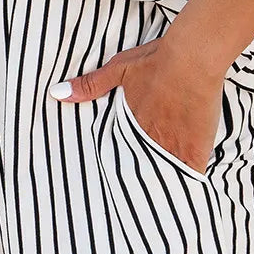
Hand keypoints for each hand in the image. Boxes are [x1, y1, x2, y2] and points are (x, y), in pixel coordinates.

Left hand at [50, 33, 223, 177]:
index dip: (122, 162)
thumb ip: (91, 85)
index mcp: (131, 123)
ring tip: (159, 196)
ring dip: (162, 179)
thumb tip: (57, 93)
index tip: (119, 173)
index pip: (121, 153)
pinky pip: (191, 174)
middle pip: (141, 167)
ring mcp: (173, 146)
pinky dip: (188, 180)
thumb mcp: (119, 68)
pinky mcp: (196, 148)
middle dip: (140, 175)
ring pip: (163, 174)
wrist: (193, 57)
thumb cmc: (157, 60)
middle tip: (136, 191)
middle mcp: (149, 138)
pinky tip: (187, 189)